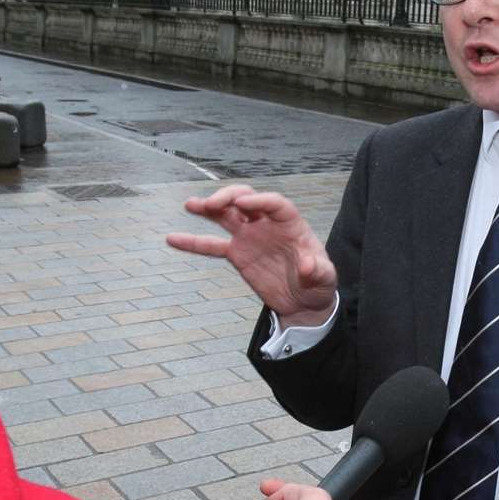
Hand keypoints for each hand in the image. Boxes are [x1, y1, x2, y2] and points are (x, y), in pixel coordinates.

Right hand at [166, 185, 336, 325]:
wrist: (304, 301)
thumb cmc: (318, 284)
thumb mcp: (325, 279)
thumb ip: (318, 271)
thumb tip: (308, 266)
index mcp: (290, 224)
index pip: (274, 204)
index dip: (259, 201)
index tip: (243, 204)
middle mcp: (267, 224)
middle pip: (246, 200)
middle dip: (229, 198)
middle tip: (212, 204)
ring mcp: (249, 237)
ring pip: (226, 215)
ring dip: (209, 207)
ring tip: (190, 204)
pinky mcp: (237, 254)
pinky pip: (212, 245)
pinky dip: (193, 242)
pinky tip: (172, 239)